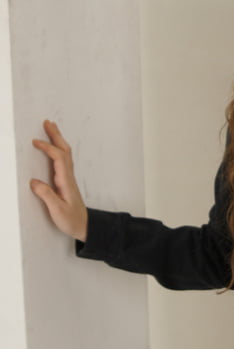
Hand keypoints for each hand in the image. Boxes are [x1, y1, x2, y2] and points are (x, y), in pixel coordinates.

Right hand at [31, 120, 88, 241]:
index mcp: (66, 181)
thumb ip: (46, 195)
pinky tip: (54, 148)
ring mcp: (68, 178)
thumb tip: (33, 181)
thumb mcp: (57, 210)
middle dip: (56, 136)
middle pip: (64, 151)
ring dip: (58, 140)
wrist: (85, 226)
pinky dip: (58, 149)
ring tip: (50, 128)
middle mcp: (68, 177)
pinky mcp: (65, 181)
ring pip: (65, 154)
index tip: (35, 142)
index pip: (58, 158)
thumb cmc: (72, 220)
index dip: (48, 148)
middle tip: (48, 122)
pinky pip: (62, 160)